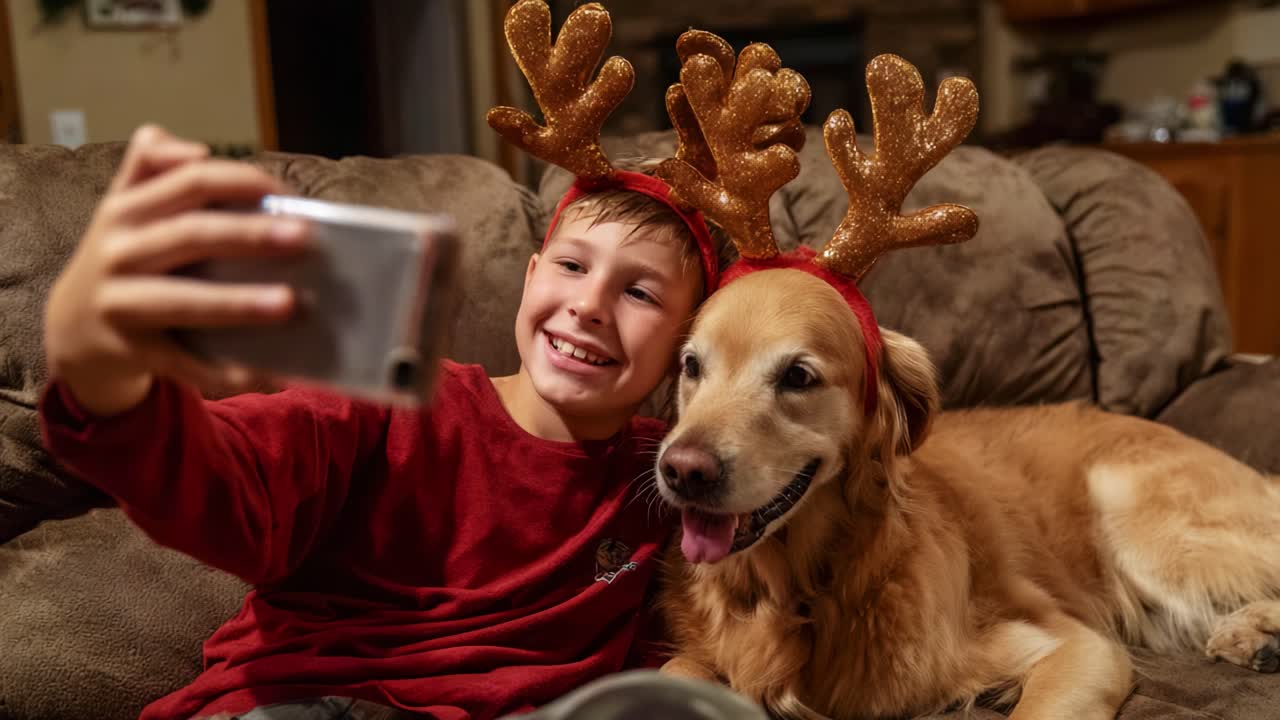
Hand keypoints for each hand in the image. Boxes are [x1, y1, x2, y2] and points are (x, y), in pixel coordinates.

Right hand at [44, 125, 308, 416]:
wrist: (71, 328)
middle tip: (303, 237)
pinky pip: (186, 364)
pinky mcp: (132, 351)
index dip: (241, 181)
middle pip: (191, 235)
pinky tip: (273, 376)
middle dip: (249, 234)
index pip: (189, 182)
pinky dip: (229, 373)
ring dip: (239, 303)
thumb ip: (152, 166)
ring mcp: (120, 304)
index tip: (287, 193)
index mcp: (125, 210)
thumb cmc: (122, 258)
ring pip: (185, 300)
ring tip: (290, 303)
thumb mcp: (124, 207)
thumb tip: (195, 149)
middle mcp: (118, 252)